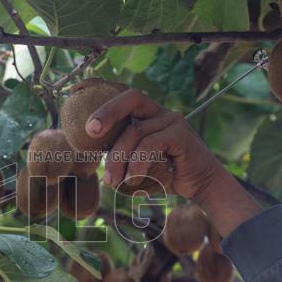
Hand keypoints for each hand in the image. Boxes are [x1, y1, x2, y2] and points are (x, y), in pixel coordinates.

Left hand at [86, 89, 260, 236]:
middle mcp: (158, 112)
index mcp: (147, 114)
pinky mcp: (180, 134)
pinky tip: (133, 180)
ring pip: (135, 132)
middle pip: (130, 99)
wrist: (202, 185)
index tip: (79, 103)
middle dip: (107, 112)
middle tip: (91, 132)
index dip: (102, 96)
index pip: (123, 97)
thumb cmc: (168, 174)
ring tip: (113, 181)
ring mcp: (171, 120)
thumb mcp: (140, 163)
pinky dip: (138, 163)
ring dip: (119, 158)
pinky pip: (150, 145)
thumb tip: (97, 163)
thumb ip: (123, 155)